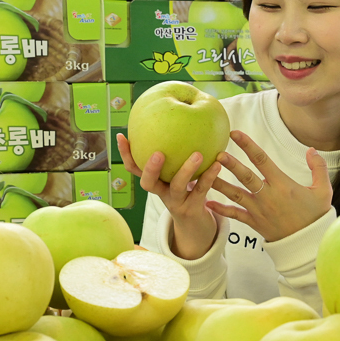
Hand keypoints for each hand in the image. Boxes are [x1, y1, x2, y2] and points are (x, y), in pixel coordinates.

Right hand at [115, 133, 220, 259]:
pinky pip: (201, 190)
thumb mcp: (174, 173)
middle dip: (150, 168)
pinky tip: (217, 164)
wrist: (195, 222)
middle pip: (148, 183)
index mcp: (154, 182)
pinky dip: (209, 177)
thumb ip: (174, 152)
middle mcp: (161, 192)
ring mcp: (176, 202)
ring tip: (197, 154)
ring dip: (186, 171)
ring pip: (177, 187)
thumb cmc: (185, 189)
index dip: (125, 155)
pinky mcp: (193, 207)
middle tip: (158, 153)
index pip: (134, 169)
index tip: (122, 136)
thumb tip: (176, 118)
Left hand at [206, 131, 333, 242]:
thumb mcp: (323, 191)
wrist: (308, 245)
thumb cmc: (315, 216)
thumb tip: (312, 150)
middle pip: (246, 176)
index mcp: (283, 185)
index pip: (262, 160)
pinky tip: (207, 202)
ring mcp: (259, 210)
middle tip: (216, 153)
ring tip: (205, 173)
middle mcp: (268, 196)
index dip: (248, 145)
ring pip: (236, 194)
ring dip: (220, 183)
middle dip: (230, 164)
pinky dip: (221, 209)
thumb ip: (318, 168)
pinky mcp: (254, 223)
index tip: (235, 134)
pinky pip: (235, 215)